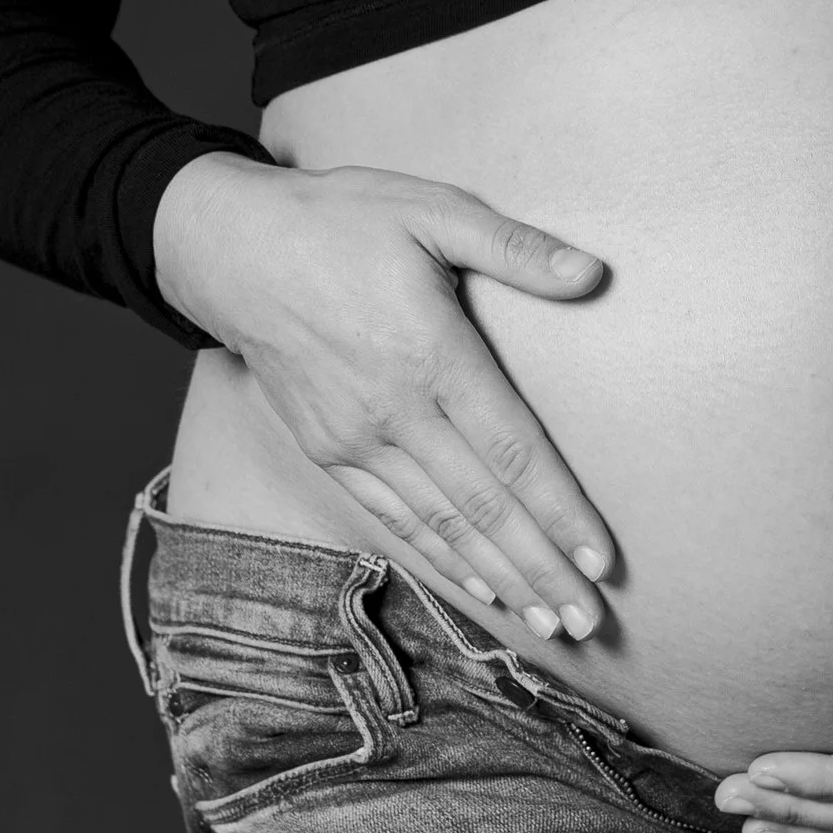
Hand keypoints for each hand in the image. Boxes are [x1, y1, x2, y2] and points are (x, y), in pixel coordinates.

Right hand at [152, 153, 617, 641]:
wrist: (231, 249)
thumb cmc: (340, 220)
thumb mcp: (430, 208)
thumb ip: (513, 246)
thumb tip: (591, 273)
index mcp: (430, 352)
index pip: (511, 448)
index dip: (559, 510)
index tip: (601, 560)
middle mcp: (394, 410)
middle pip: (482, 507)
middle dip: (540, 570)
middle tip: (590, 622)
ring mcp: (355, 439)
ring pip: (440, 526)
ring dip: (499, 579)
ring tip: (549, 624)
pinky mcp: (329, 451)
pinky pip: (394, 519)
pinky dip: (440, 560)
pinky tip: (479, 589)